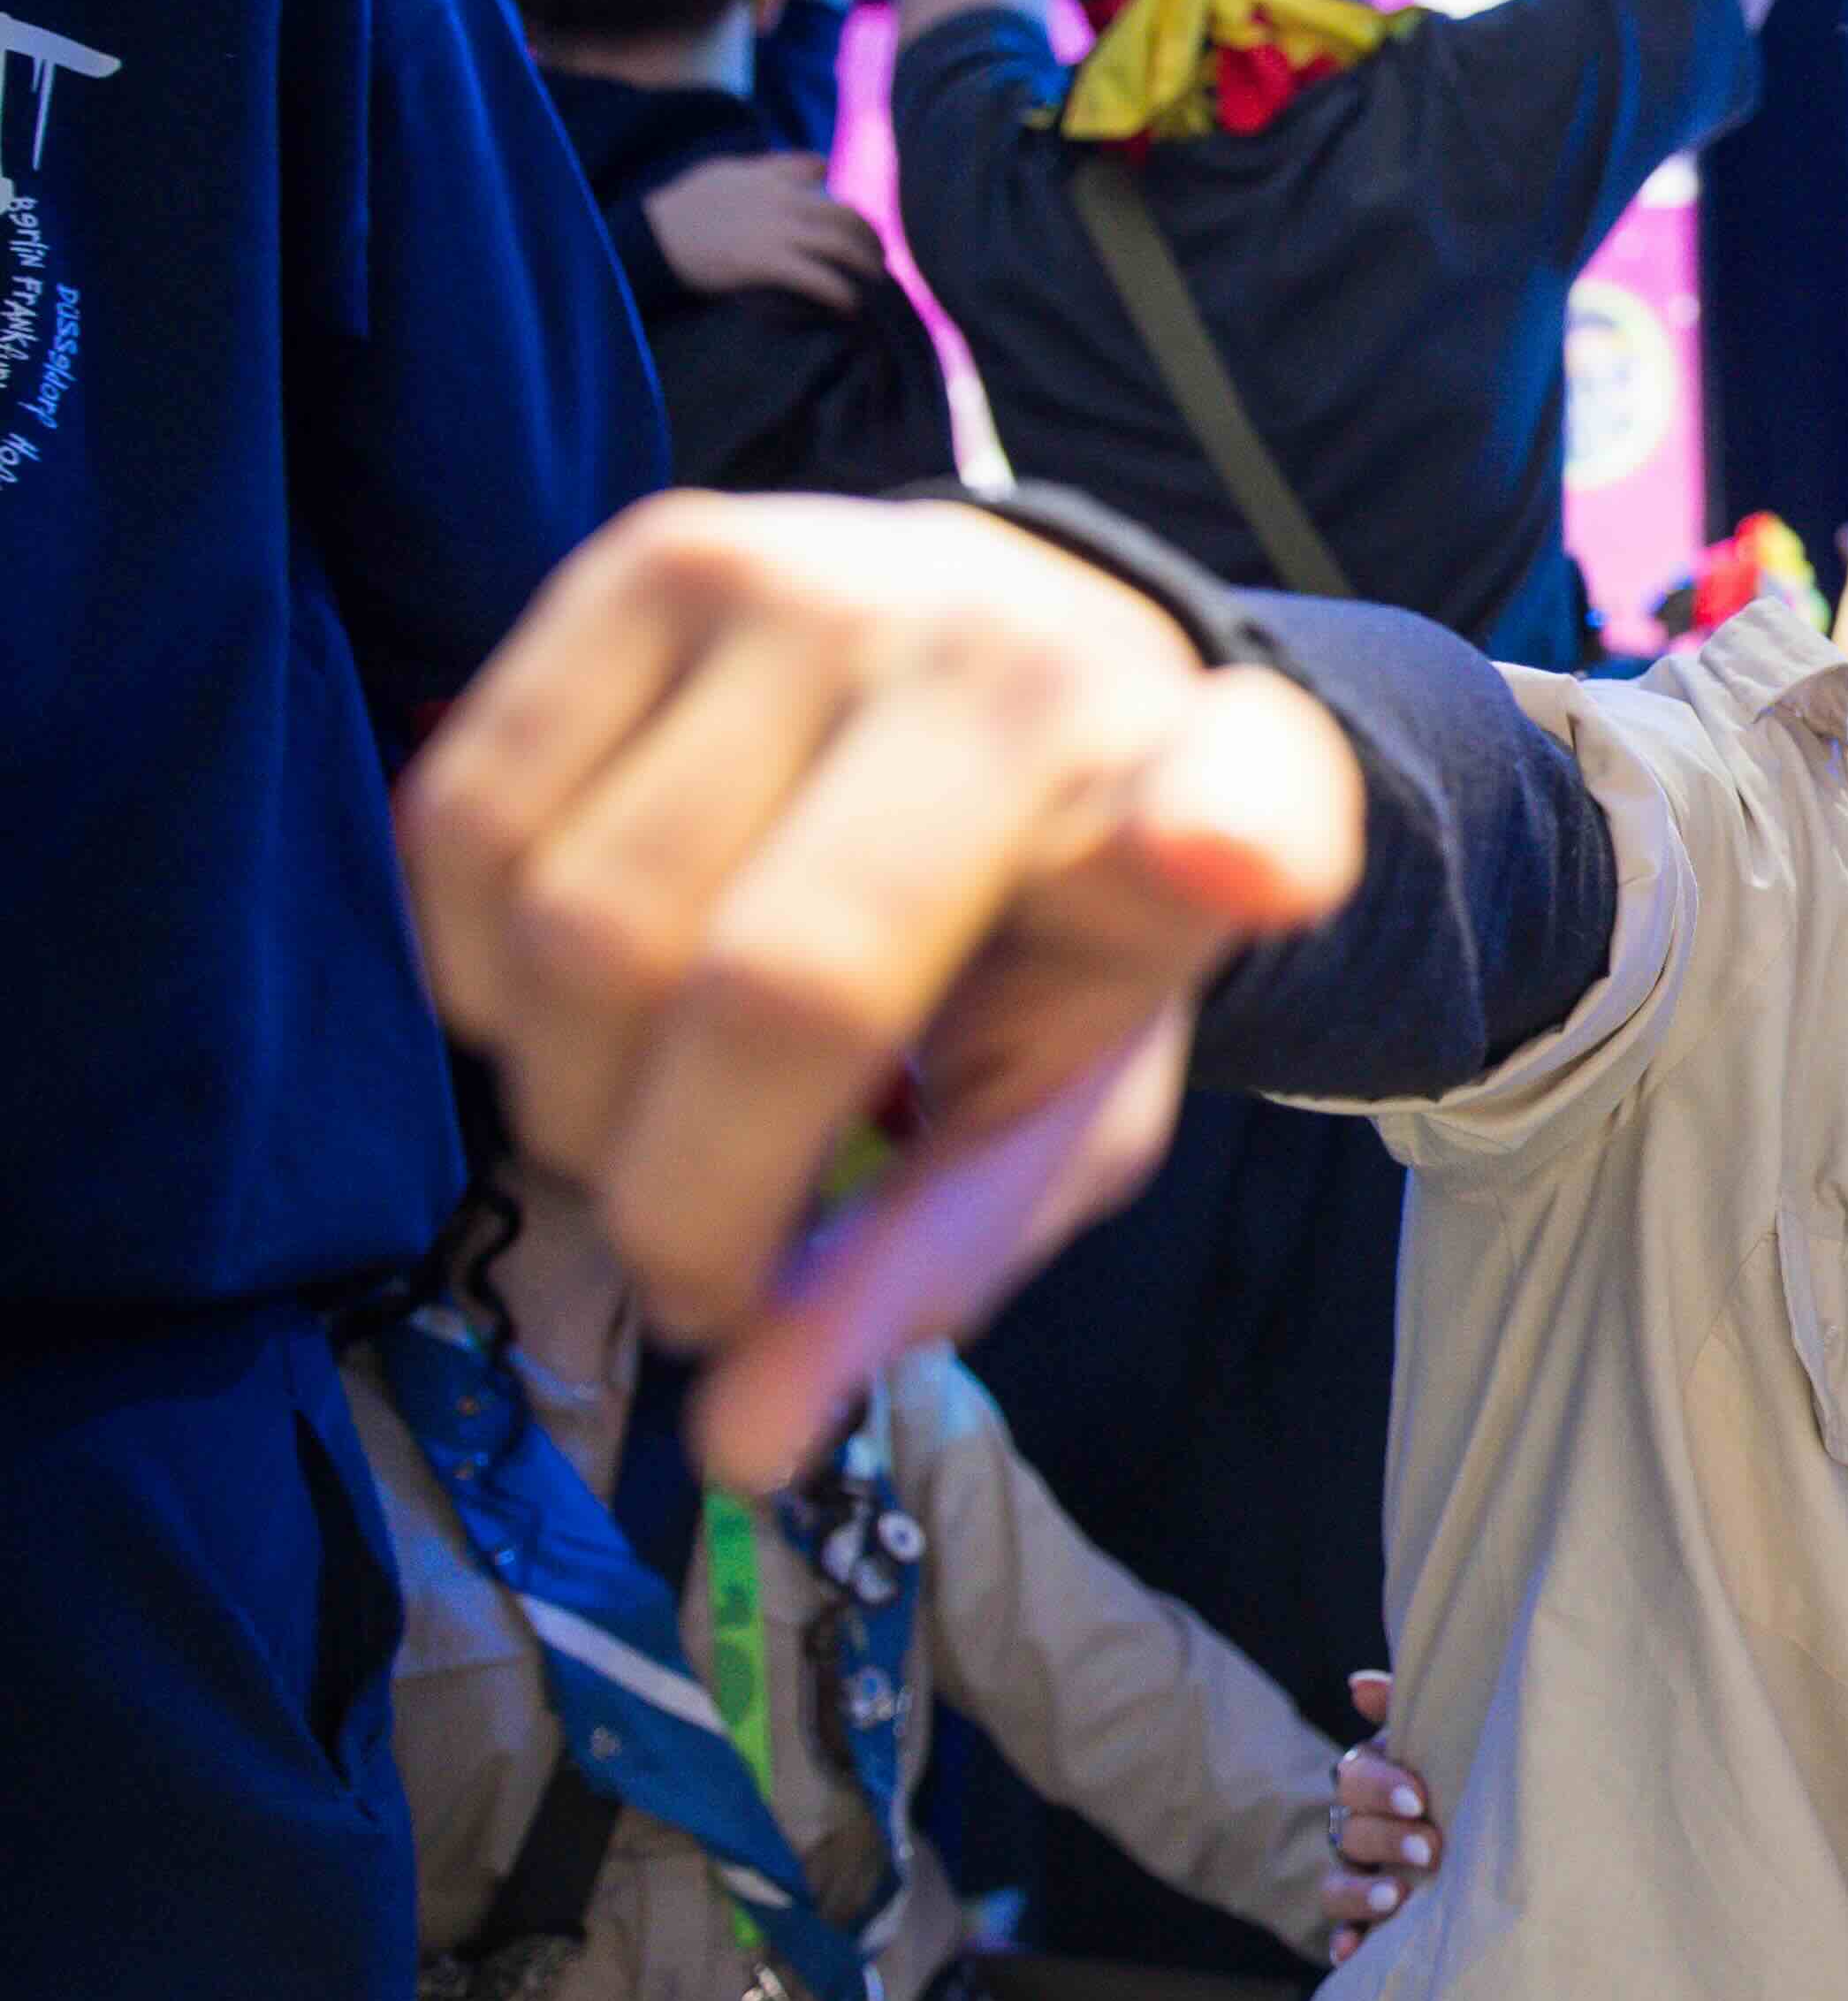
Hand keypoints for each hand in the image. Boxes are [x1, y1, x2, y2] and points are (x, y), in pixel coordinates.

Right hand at [394, 495, 1363, 1487]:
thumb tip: (742, 1445)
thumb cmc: (1051, 919)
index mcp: (1178, 775)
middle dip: (678, 1201)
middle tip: (701, 1262)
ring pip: (568, 927)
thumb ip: (931, 1259)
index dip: (1223, 838)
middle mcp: (991, 646)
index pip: (1207, 825)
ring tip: (645, 1131)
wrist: (1019, 671)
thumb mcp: (1067, 1094)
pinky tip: (576, 1010)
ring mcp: (801, 576)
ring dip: (565, 1104)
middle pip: (751, 987)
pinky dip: (483, 981)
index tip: (1230, 867)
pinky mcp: (640, 556)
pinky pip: (464, 827)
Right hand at [640, 153, 886, 313]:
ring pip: (842, 244)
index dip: (836, 191)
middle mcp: (781, 198)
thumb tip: (811, 166)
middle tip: (878, 259)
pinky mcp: (767, 262)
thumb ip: (764, 169)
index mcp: (766, 174)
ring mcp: (776, 230)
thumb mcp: (721, 173)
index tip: (853, 219)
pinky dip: (842, 293)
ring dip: (866, 266)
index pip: (816, 167)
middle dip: (870, 238)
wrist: (647, 238)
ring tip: (875, 283)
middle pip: (845, 213)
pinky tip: (851, 307)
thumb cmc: (679, 209)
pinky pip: (820, 278)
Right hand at [1324, 1668, 1438, 1964]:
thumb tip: (1358, 1683)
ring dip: (1360, 1892)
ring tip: (1395, 1898)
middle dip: (1385, 1839)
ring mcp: (1359, 1876)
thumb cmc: (1463, 1777)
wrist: (1493, 1841)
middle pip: (1349, 1829)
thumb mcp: (1441, 1741)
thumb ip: (1403, 1709)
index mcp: (1374, 1781)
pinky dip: (1345, 1941)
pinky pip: (1342, 1934)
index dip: (1380, 1787)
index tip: (1418, 1799)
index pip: (1354, 1776)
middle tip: (1429, 1848)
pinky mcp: (1365, 1922)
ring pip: (1337, 1884)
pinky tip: (1353, 1953)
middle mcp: (1358, 1828)